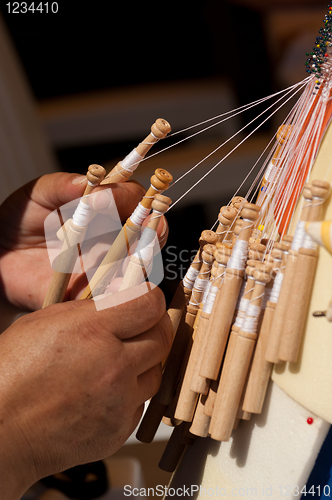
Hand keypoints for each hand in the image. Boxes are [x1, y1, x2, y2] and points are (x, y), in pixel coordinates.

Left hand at [0, 172, 149, 311]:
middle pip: (149, 234)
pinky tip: (116, 288)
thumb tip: (92, 178)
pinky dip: (122, 294)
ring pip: (139, 267)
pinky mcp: (95, 295)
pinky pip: (116, 298)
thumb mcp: (37, 195)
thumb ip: (62, 185)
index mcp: (105, 210)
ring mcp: (108, 267)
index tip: (109, 199)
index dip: (131, 198)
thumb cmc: (19, 219)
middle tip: (148, 228)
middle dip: (154, 230)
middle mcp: (113, 237)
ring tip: (132, 259)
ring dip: (142, 263)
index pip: (134, 200)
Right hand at [0, 285, 171, 498]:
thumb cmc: (13, 373)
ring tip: (114, 363)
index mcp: (93, 331)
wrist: (1, 431)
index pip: (150, 304)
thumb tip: (123, 298)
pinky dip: (128, 395)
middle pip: (162, 337)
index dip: (151, 297)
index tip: (147, 299)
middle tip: (139, 327)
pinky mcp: (120, 430)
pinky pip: (139, 403)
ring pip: (155, 373)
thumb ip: (91, 309)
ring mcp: (119, 402)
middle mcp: (113, 366)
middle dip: (154, 327)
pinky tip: (103, 392)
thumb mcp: (47, 321)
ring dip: (142, 363)